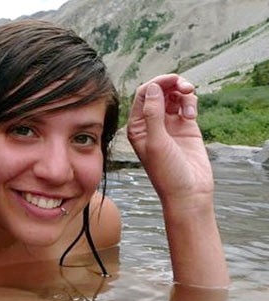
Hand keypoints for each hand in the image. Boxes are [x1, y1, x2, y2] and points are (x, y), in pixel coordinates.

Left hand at [127, 74, 213, 205]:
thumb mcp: (156, 142)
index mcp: (137, 127)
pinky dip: (190, 103)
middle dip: (171, 84)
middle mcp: (151, 123)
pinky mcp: (186, 127)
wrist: (189, 192)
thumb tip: (153, 88)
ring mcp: (169, 124)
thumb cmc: (167, 173)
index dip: (156, 83)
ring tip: (190, 95)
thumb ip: (153, 114)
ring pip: (173, 96)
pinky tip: (192, 114)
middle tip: (184, 86)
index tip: (172, 79)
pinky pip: (186, 105)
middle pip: (158, 92)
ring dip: (182, 91)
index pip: (143, 95)